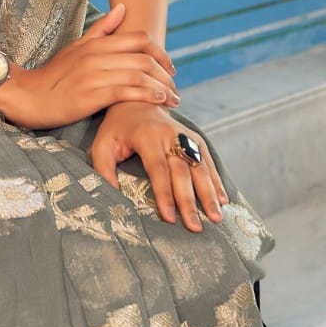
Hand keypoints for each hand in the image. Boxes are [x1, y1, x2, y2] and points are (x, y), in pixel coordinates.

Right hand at [0, 3, 178, 129]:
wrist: (28, 95)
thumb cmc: (55, 74)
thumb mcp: (77, 46)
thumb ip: (102, 29)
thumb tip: (122, 7)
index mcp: (96, 43)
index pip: (139, 39)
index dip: (161, 52)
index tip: (170, 68)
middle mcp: (97, 56)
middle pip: (144, 57)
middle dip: (166, 73)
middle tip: (175, 87)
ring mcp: (94, 75)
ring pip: (139, 75)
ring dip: (162, 88)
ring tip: (173, 99)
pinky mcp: (91, 96)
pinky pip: (126, 92)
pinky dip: (147, 96)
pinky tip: (159, 102)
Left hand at [89, 101, 228, 229]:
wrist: (136, 100)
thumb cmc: (117, 128)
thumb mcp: (102, 145)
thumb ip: (104, 170)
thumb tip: (115, 198)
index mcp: (146, 135)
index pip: (158, 168)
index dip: (164, 193)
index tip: (169, 217)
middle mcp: (168, 134)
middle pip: (182, 170)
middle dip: (189, 200)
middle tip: (195, 226)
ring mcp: (184, 134)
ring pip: (199, 165)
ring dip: (209, 192)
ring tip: (216, 217)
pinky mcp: (194, 137)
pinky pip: (207, 159)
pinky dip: (216, 179)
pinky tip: (223, 199)